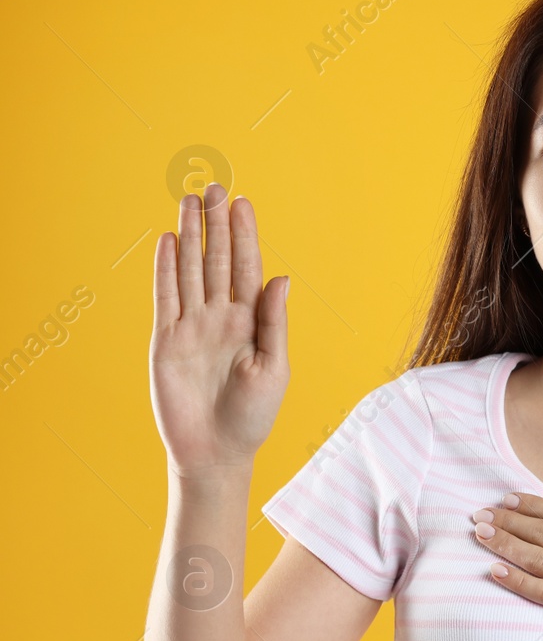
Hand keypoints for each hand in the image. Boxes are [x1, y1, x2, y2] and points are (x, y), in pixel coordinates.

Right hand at [151, 183, 289, 477]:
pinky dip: (164, 269)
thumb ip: (274, 322)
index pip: (247, 268)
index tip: (244, 203)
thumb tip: (281, 278)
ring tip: (189, 201)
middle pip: (216, 260)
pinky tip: (165, 240)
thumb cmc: (253, 415)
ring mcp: (192, 326)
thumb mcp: (274, 368)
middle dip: (216, 225)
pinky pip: (164, 297)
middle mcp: (221, 317)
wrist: (216, 452)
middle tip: (214, 188)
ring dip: (188, 236)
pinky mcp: (166, 340)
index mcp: (251, 321)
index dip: (245, 236)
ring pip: (189, 270)